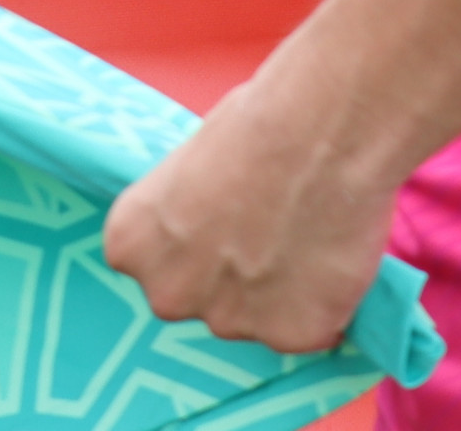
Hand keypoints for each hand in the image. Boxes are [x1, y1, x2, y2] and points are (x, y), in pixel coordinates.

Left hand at [102, 50, 400, 351]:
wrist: (318, 132)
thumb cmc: (253, 124)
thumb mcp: (185, 168)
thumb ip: (184, 217)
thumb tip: (210, 228)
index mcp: (131, 246)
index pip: (154, 264)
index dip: (195, 243)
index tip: (223, 218)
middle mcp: (167, 294)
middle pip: (199, 298)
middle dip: (228, 278)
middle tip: (267, 233)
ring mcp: (228, 321)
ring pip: (254, 319)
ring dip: (276, 293)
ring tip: (304, 236)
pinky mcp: (290, 335)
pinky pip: (308, 329)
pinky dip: (322, 304)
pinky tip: (330, 256)